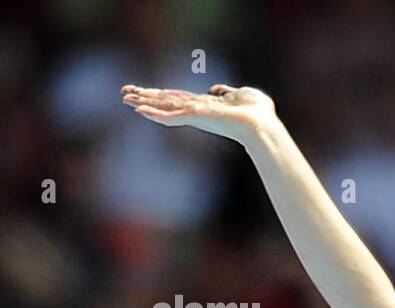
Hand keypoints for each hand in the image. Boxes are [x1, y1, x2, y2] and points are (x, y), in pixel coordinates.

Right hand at [120, 83, 276, 144]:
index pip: (177, 98)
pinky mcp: (197, 117)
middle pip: (166, 101)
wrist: (263, 124)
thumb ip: (228, 92)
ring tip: (125, 98)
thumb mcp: (241, 95)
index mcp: (205, 106)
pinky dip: (156, 113)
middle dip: (146, 97)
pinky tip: (140, 110)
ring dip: (145, 102)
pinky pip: (173, 115)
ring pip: (165, 107)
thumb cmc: (258, 112)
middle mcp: (197, 111)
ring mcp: (196, 115)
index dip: (160, 95)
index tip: (144, 92)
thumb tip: (218, 90)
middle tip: (124, 95)